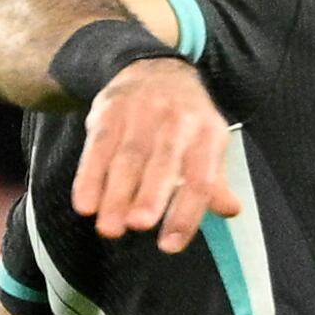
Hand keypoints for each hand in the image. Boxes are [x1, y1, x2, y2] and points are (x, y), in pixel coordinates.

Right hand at [71, 57, 243, 253]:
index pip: (200, 178)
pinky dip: (89, 177)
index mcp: (208, 134)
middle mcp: (177, 121)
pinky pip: (98, 146)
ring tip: (108, 228)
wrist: (154, 68)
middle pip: (163, 163)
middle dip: (150, 195)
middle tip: (137, 226)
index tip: (170, 245)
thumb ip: (214, 182)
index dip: (186, 213)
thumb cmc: (185, 123)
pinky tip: (84, 205)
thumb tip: (230, 210)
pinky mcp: (110, 111)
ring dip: (116, 194)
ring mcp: (142, 113)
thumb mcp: (208, 145)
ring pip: (127, 157)